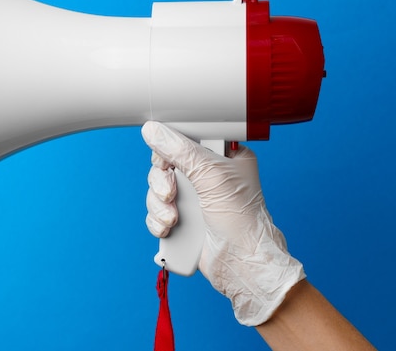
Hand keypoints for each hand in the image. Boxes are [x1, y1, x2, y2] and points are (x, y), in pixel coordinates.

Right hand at [141, 121, 304, 325]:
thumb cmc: (242, 220)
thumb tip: (153, 130)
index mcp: (222, 157)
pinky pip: (156, 212)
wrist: (242, 264)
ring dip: (159, 205)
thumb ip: (180, 150)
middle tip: (171, 194)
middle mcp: (206, 176)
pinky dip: (157, 221)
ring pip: (157, 190)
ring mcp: (194, 199)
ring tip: (174, 219)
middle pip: (164, 166)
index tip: (167, 162)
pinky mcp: (183, 220)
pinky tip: (169, 229)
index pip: (184, 140)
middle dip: (162, 183)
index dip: (169, 150)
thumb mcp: (212, 175)